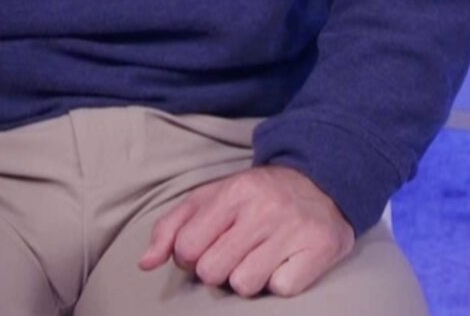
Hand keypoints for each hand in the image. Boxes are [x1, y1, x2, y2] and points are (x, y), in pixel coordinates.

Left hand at [137, 164, 355, 297]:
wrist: (324, 181)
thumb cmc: (258, 196)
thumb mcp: (211, 198)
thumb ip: (172, 227)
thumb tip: (145, 264)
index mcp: (234, 192)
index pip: (187, 248)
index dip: (191, 256)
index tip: (208, 245)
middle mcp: (265, 208)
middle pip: (213, 272)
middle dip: (219, 269)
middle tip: (237, 252)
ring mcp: (295, 228)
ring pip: (245, 285)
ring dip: (250, 277)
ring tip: (262, 255)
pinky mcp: (321, 247)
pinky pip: (282, 289)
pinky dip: (282, 281)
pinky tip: (287, 260)